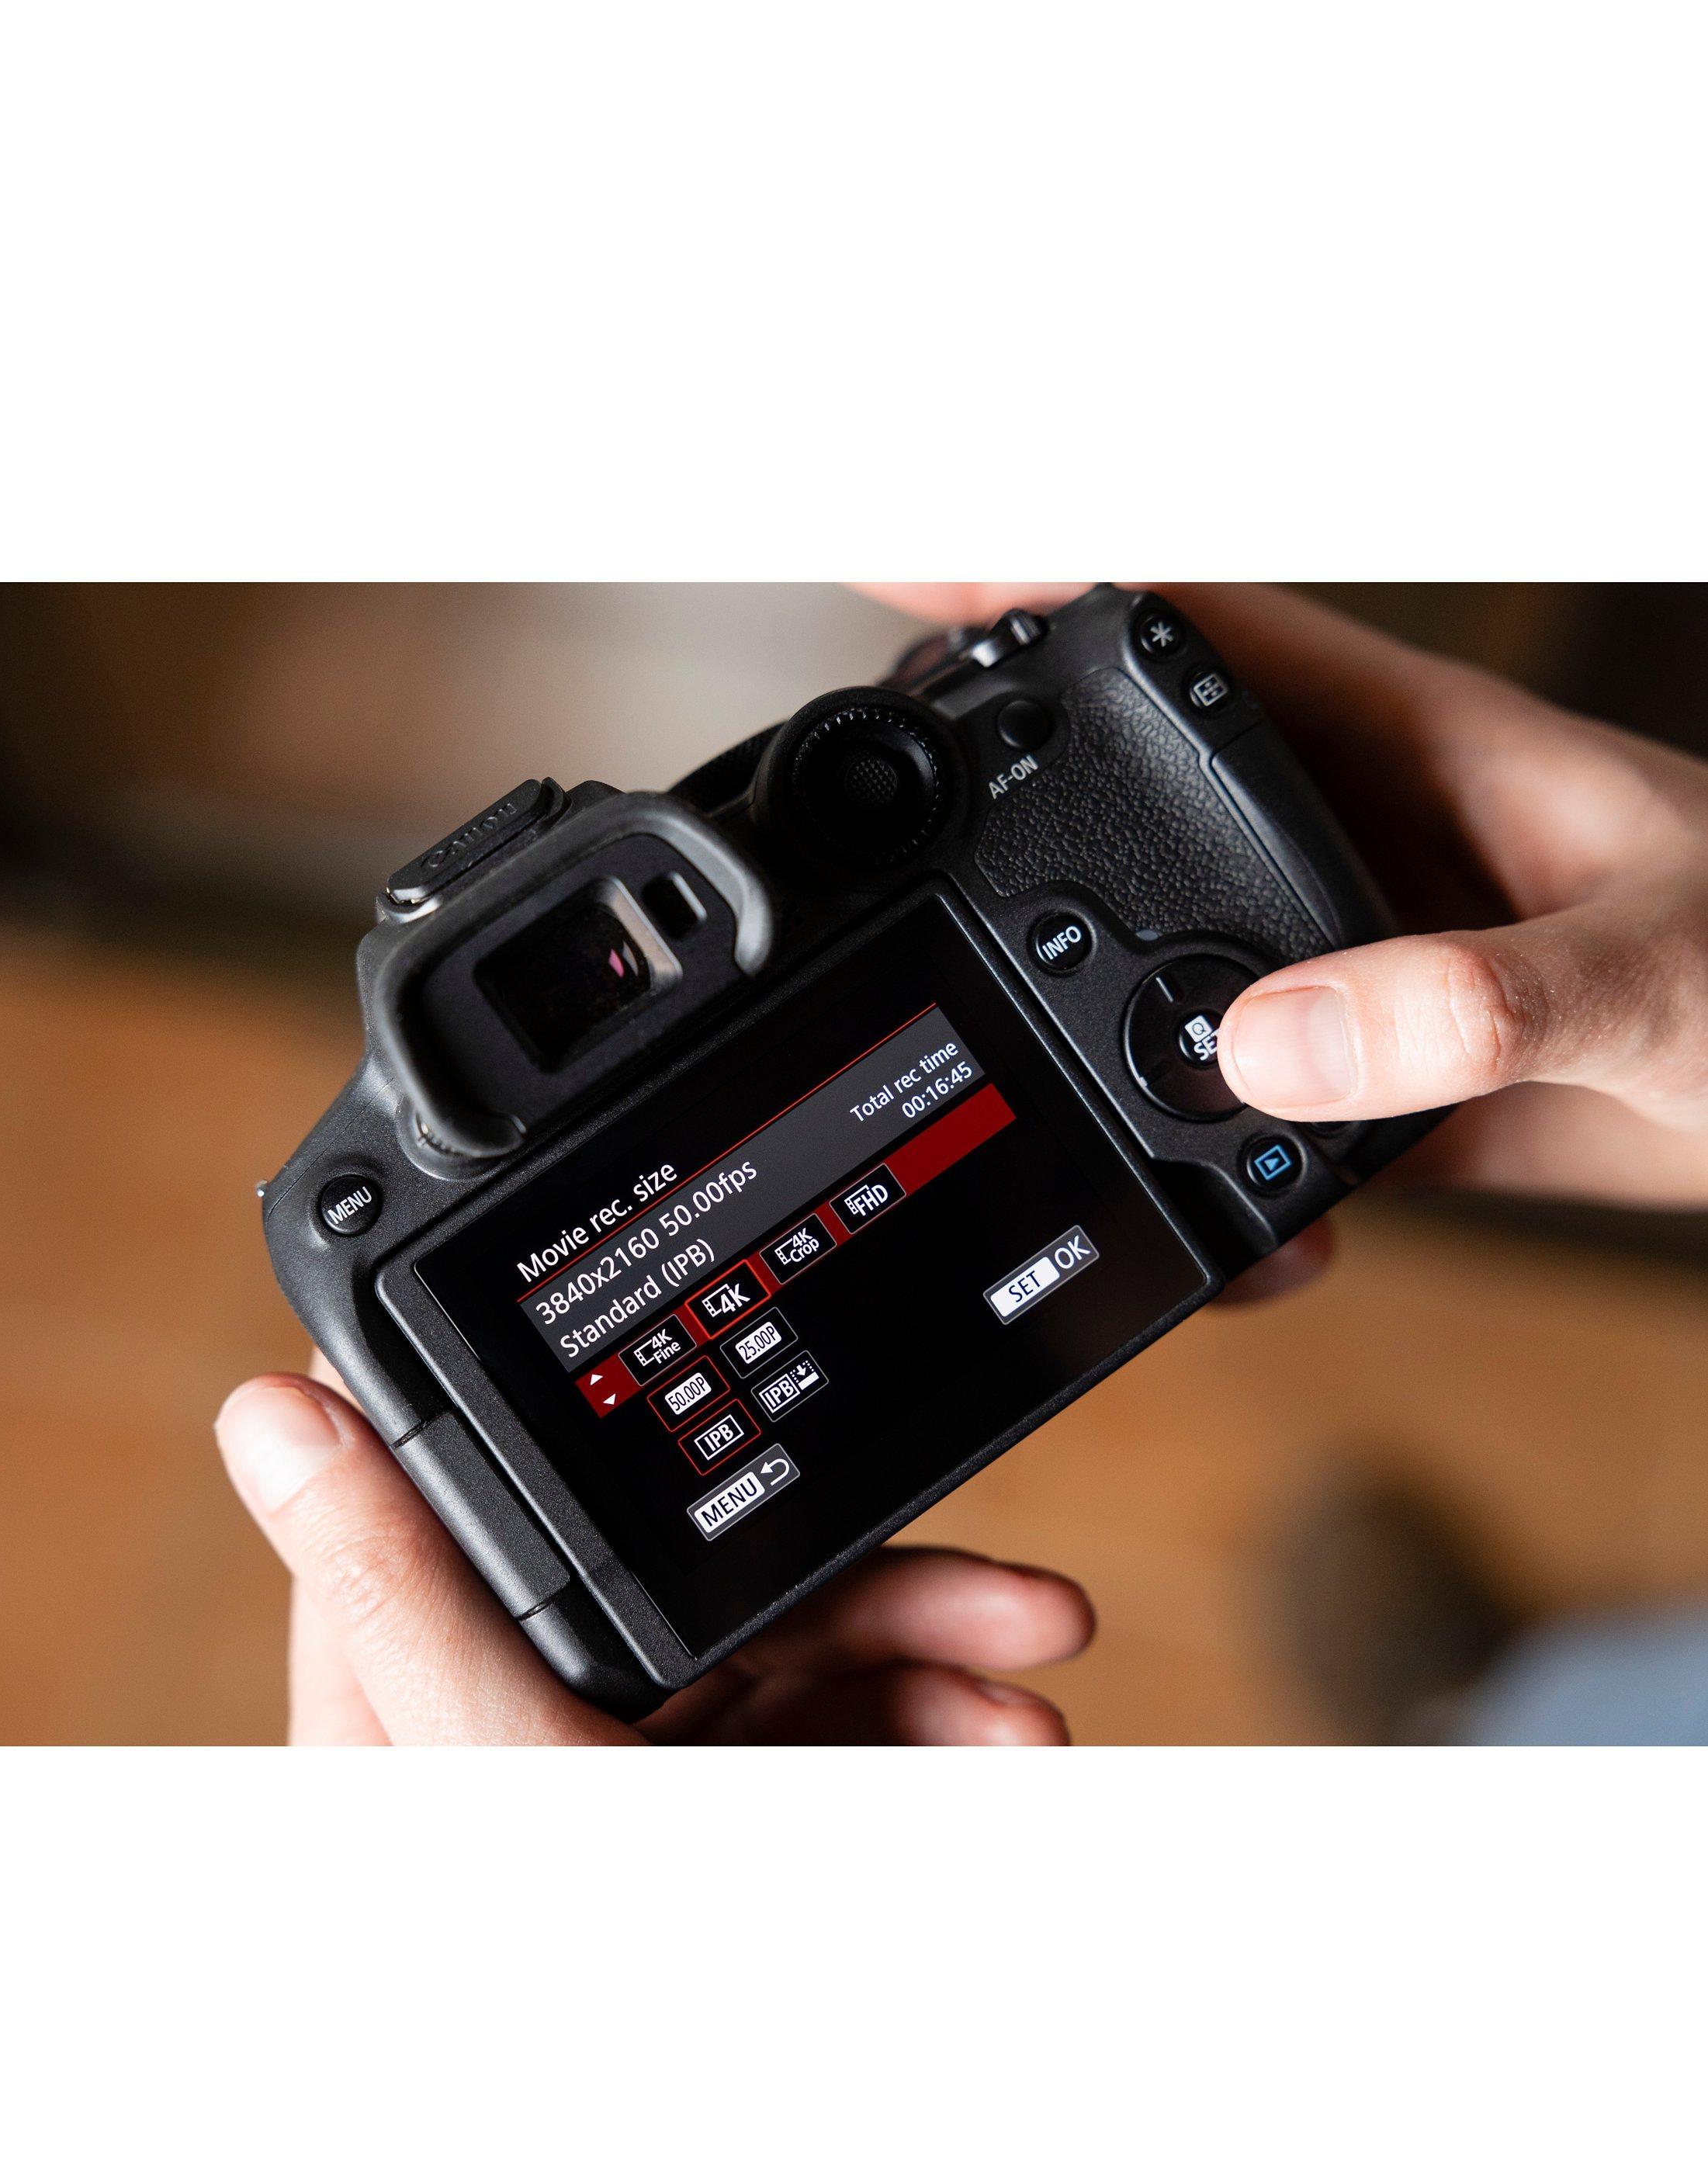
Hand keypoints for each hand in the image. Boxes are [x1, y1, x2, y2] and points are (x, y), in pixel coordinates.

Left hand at [215, 1371, 1093, 1743]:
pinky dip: (929, 1728)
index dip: (606, 1420)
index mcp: (431, 1688)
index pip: (504, 1500)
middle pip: (704, 1570)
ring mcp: (642, 1767)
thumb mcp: (492, 1769)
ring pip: (796, 1646)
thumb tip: (266, 1411)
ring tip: (1029, 1698)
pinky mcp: (724, 1805)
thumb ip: (401, 1591)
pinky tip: (1002, 1743)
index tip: (714, 1363)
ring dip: (936, 1660)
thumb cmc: (564, 1967)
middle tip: (1007, 1594)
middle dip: (875, 1578)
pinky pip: (835, 1730)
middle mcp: (537, 1713)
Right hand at [868, 584, 1707, 1210]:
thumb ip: (1475, 996)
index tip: (897, 587)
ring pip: (1166, 980)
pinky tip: (1220, 1244)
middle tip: (897, 856)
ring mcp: (1360, 967)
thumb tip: (1275, 1044)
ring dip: (1095, 1041)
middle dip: (1004, 825)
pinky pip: (1247, 1126)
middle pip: (1129, 806)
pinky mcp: (1380, 1084)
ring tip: (1027, 1093)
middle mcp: (1357, 850)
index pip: (1191, 633)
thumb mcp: (1655, 972)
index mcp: (1411, 750)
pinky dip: (1210, 1189)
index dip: (1037, 591)